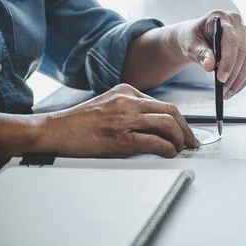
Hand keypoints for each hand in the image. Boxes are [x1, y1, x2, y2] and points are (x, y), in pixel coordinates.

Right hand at [38, 84, 198, 157]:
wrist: (55, 130)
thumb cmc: (80, 122)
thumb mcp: (110, 104)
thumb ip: (132, 109)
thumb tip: (156, 126)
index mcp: (127, 92)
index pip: (163, 104)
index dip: (179, 119)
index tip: (185, 130)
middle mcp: (129, 101)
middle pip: (171, 111)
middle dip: (186, 128)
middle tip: (191, 141)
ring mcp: (125, 118)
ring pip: (167, 123)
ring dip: (179, 139)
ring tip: (180, 149)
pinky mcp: (121, 137)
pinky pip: (155, 142)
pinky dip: (167, 149)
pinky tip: (169, 154)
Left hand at [175, 10, 245, 98]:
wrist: (195, 38)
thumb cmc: (192, 38)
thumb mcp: (191, 45)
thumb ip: (200, 54)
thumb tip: (210, 66)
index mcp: (221, 17)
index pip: (231, 39)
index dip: (228, 60)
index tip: (221, 78)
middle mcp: (236, 23)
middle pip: (242, 51)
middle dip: (234, 74)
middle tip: (223, 90)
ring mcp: (244, 34)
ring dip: (239, 79)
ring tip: (227, 93)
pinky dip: (243, 79)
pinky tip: (234, 89)